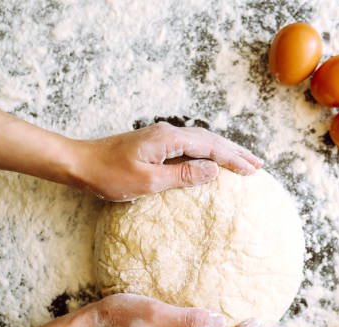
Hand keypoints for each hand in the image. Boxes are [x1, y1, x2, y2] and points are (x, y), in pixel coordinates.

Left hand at [72, 122, 262, 200]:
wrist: (79, 162)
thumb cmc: (109, 175)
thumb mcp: (148, 181)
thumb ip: (182, 176)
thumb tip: (213, 170)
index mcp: (169, 140)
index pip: (211, 148)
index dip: (234, 160)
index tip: (253, 171)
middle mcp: (168, 133)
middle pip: (211, 140)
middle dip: (236, 152)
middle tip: (258, 165)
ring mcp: (162, 136)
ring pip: (202, 140)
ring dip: (224, 150)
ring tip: (243, 160)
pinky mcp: (156, 143)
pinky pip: (191, 144)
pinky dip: (208, 151)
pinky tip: (212, 158)